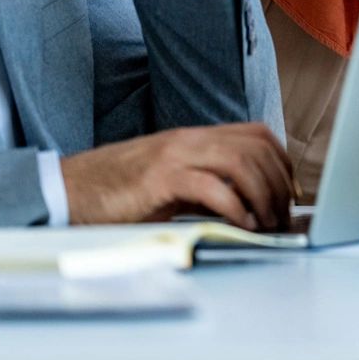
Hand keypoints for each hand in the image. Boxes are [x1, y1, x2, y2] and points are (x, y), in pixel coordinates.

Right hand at [61, 124, 291, 231]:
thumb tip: (247, 204)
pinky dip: (233, 206)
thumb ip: (207, 183)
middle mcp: (189, 140)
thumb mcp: (171, 182)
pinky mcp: (159, 179)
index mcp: (195, 137)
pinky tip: (240, 225)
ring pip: (240, 161)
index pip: (257, 134)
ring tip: (265, 223)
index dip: (282, 162)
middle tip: (282, 216)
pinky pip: (210, 186)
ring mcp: (174, 155)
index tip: (291, 192)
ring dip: (262, 195)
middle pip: (255, 147)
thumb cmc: (118, 192)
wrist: (67, 190)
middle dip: (279, 183)